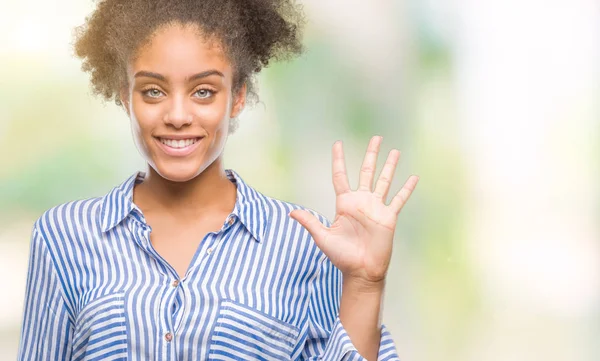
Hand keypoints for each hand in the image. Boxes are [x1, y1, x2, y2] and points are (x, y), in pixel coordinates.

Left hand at [289, 135, 418, 286]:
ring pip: (384, 181)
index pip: (340, 176)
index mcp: (344, 203)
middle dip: (371, 154)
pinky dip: (406, 189)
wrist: (361, 271)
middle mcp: (361, 202)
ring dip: (390, 166)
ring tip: (395, 151)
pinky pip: (399, 199)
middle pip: (367, 171)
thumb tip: (291, 213)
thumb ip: (310, 222)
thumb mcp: (323, 237)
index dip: (338, 160)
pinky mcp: (388, 217)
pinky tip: (413, 177)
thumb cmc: (341, 256)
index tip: (337, 144)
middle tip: (376, 137)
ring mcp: (376, 208)